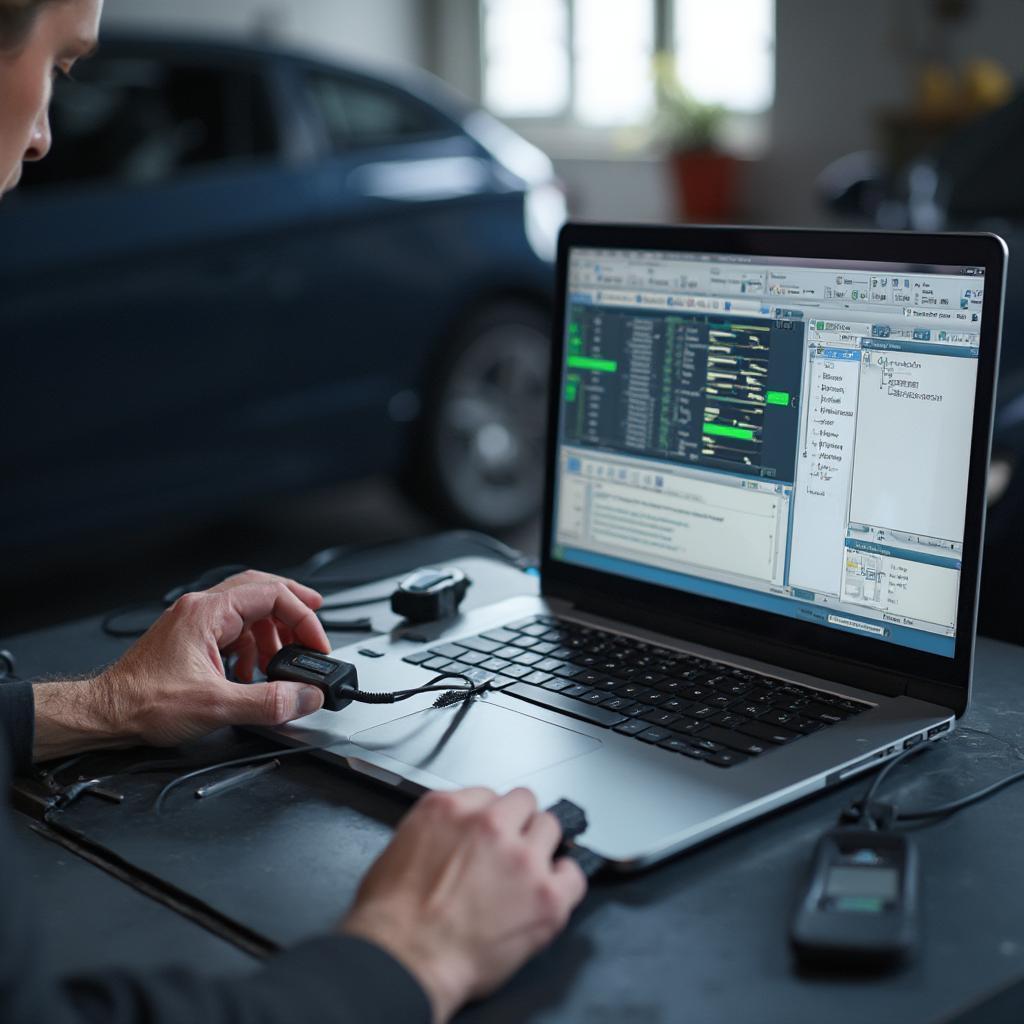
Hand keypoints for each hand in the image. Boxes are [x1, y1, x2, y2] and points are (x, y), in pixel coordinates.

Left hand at [32, 570, 331, 759]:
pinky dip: (252, 646)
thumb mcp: (216, 706)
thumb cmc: (143, 702)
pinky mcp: (190, 640)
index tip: (315, 644)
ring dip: (272, 633)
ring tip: (282, 661)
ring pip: (247, 611)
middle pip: (261, 589)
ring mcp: (194, 623)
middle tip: (315, 624)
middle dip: (293, 608)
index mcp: (207, 613)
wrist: (106, 714)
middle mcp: (200, 610)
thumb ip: (269, 701)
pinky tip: (252, 673)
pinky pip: (232, 630)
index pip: (272, 594)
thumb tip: (307, 695)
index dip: (302, 617)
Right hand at [342, 787, 587, 1023]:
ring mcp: (522, 858)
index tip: (488, 835)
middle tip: (508, 852)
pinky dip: (564, 883)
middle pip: (524, 802)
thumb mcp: (400, 848)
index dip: (489, 818)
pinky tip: (549, 894)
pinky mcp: (546, 896)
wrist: (404, 962)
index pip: (488, 794)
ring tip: (527, 874)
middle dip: (517, 825)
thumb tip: (457, 835)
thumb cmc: (391, 919)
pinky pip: (574, 874)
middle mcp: (489, 825)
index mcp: (450, 809)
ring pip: (551, 828)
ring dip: (540, 848)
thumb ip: (439, 829)